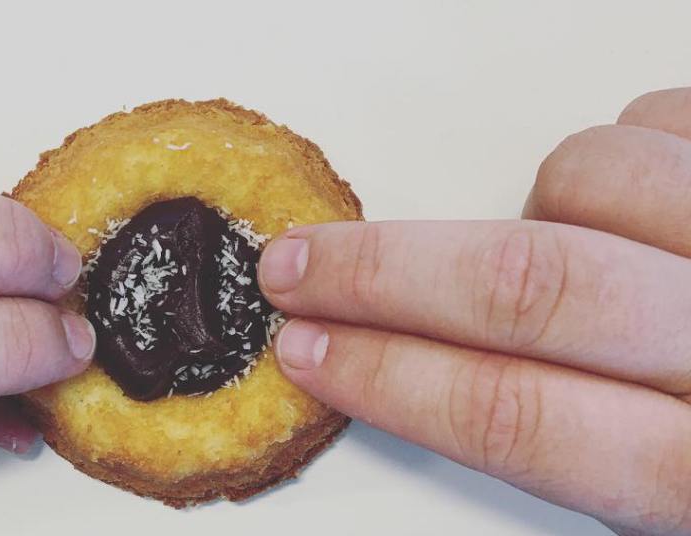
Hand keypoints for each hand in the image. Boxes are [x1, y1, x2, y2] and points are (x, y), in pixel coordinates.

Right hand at [261, 88, 690, 534]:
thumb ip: (609, 453)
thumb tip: (462, 382)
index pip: (521, 421)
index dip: (391, 382)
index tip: (308, 352)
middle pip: (527, 290)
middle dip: (383, 272)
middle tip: (299, 264)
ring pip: (591, 178)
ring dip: (540, 202)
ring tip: (566, 234)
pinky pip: (668, 117)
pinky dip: (633, 146)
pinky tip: (659, 193)